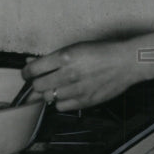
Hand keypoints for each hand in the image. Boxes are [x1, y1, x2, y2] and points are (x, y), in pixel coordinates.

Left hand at [22, 40, 140, 110]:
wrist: (126, 62)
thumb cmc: (103, 51)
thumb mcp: (76, 47)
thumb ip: (52, 57)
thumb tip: (30, 61)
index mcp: (65, 56)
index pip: (33, 70)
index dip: (26, 73)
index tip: (27, 74)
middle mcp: (68, 74)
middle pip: (38, 86)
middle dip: (37, 83)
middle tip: (43, 80)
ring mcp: (76, 89)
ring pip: (48, 97)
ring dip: (50, 92)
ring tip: (59, 86)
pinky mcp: (84, 101)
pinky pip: (61, 107)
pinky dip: (61, 102)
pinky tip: (68, 94)